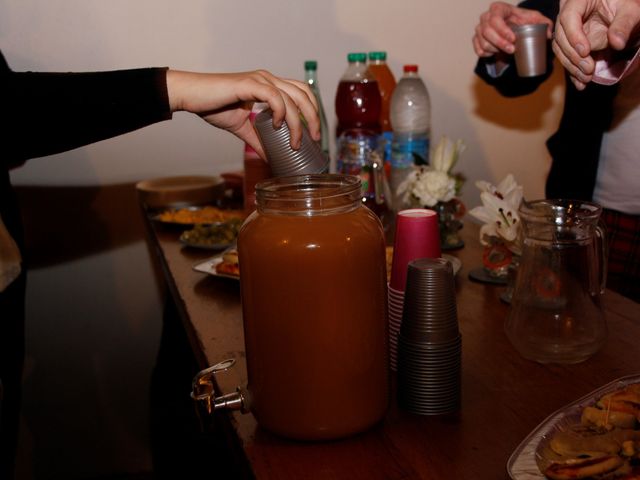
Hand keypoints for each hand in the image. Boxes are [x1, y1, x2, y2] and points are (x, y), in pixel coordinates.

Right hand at [166, 69, 319, 158]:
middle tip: (315, 138)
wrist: (191, 96)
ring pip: (292, 97)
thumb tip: (270, 157)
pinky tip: (277, 125)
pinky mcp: (249, 84)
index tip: (314, 133)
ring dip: (298, 121)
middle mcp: (268, 79)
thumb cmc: (212, 106)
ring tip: (296, 140)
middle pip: (304, 93)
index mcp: (269, 85)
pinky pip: (274, 96)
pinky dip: (280, 112)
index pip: (301, 92)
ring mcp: (259, 79)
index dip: (312, 110)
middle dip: (314, 117)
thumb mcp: (241, 128)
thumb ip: (257, 140)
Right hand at [472, 1, 552, 57]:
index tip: (513, 39)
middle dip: (499, 43)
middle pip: (487, 31)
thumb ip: (544, 23)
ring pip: (482, 41)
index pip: (495, 18)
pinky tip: (495, 53)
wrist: (511, 26)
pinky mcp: (476, 40)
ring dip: (494, 49)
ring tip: (506, 52)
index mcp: (498, 8)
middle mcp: (485, 17)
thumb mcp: (534, 18)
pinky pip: (478, 50)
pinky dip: (486, 54)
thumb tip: (549, 34)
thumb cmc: (521, 21)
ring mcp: (479, 29)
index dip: (502, 30)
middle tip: (512, 50)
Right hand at [553, 0, 639, 89]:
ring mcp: (566, 30)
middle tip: (588, 69)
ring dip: (571, 66)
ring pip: (560, 49)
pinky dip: (572, 71)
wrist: (620, 9)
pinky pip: (566, 57)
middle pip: (561, 36)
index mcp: (578, 0)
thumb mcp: (630, 10)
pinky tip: (580, 83)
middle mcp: (568, 14)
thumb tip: (617, 43)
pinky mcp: (569, 43)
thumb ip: (624, 24)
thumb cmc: (624, 3)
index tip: (585, 52)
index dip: (574, 36)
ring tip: (586, 78)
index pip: (568, 17)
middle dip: (573, 56)